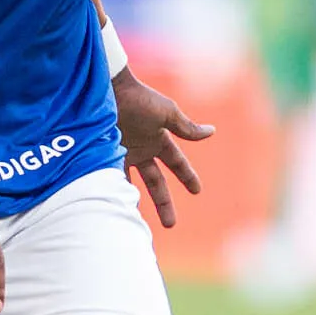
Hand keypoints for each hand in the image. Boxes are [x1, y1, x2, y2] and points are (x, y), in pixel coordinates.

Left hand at [112, 67, 213, 227]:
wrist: (107, 90)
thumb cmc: (139, 99)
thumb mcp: (167, 114)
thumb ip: (186, 128)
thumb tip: (212, 131)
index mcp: (159, 139)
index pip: (177, 163)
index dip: (187, 176)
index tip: (197, 190)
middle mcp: (142, 149)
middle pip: (155, 182)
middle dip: (163, 202)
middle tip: (170, 224)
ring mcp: (122, 153)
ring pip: (132, 185)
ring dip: (134, 203)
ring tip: (134, 221)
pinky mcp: (103, 156)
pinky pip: (109, 179)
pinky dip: (112, 192)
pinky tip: (113, 207)